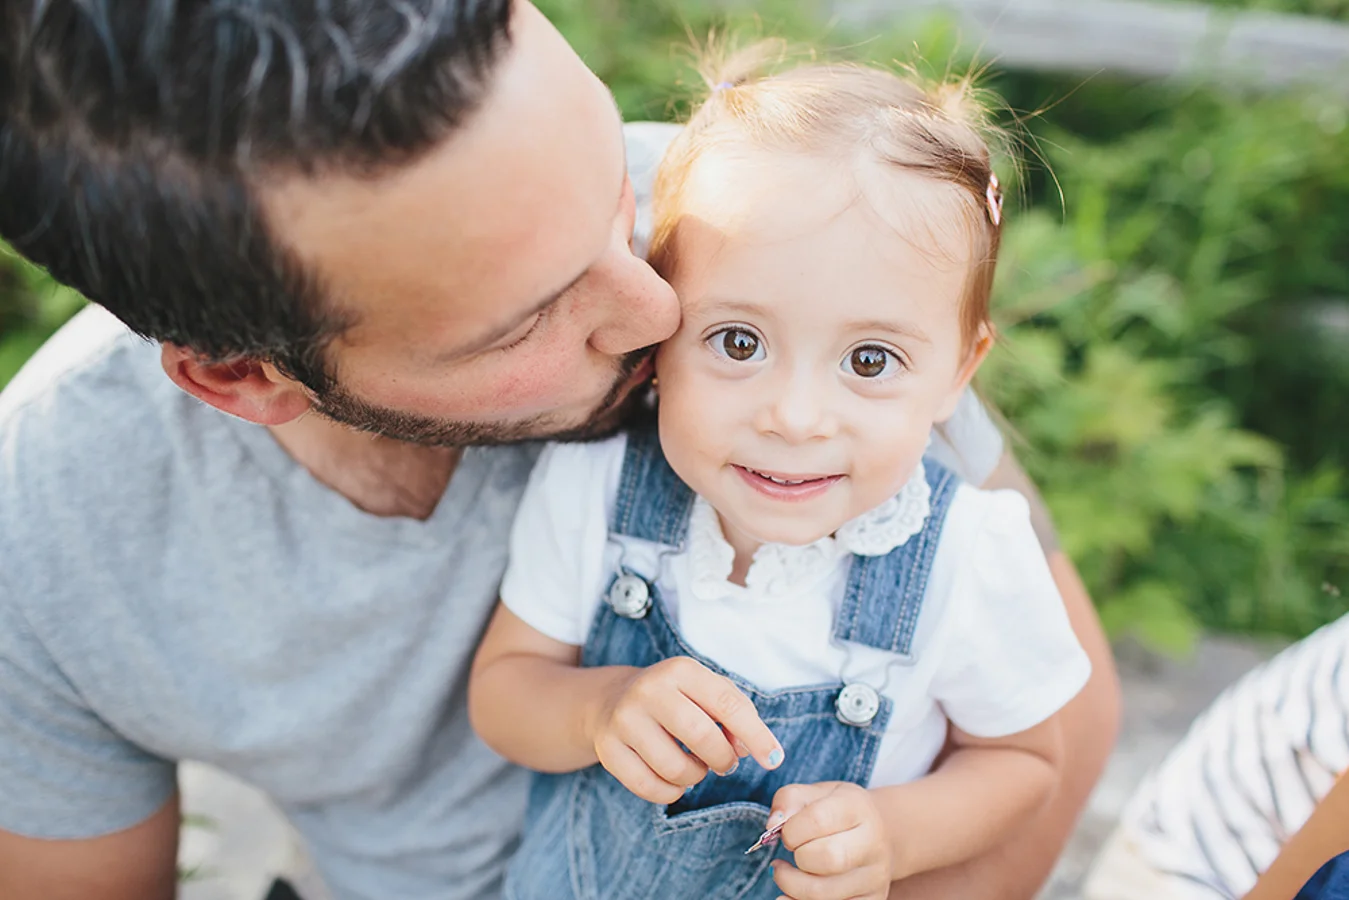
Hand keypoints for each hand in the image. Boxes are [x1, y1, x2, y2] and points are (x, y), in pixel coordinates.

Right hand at [587, 656, 783, 804]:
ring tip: (695, 765)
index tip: (774, 759)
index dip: (757, 736)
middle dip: (723, 759)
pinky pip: (651, 788)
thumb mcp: (706, 691)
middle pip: (701, 737)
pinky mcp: (608, 750)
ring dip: (696, 776)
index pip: (728, 705)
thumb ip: (736, 713)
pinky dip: (671, 792)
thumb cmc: (675, 698)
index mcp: (681, 670)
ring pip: (676, 768)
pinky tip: (673, 779)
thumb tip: (749, 749)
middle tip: (725, 763)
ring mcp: (624, 720)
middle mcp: (649, 690)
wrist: (612, 700)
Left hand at [769, 782, 893, 899]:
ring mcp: (875, 877)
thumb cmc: (838, 812)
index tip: (787, 833)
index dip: (791, 830)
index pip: (818, 819)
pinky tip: (794, 893)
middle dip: (798, 858)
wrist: (879, 833)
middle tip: (791, 853)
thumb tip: (772, 825)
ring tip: (784, 874)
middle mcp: (873, 843)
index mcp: (858, 808)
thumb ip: (788, 800)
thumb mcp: (815, 793)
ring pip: (824, 893)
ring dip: (792, 886)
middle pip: (829, 858)